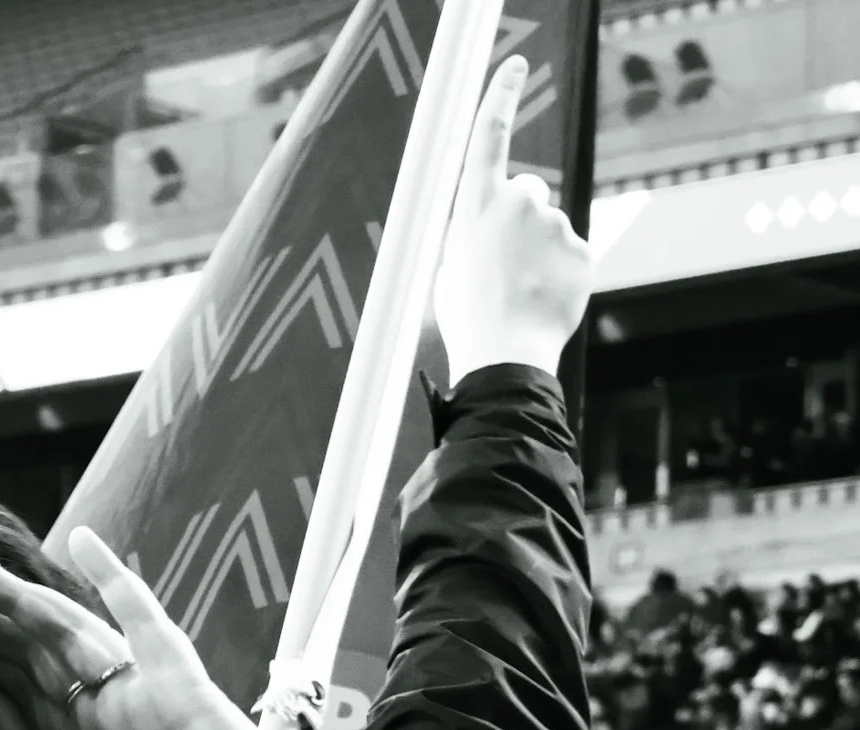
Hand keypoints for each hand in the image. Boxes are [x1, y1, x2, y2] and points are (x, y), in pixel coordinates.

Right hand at [434, 54, 592, 386]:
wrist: (504, 354)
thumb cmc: (470, 317)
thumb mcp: (455, 263)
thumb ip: (477, 230)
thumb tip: (495, 228)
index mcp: (477, 205)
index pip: (490, 135)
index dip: (502, 95)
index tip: (516, 66)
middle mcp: (518, 202)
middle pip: (528, 192)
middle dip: (522, 221)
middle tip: (508, 268)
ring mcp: (554, 223)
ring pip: (550, 230)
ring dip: (540, 254)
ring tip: (523, 292)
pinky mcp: (582, 248)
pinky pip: (571, 255)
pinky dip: (561, 274)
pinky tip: (545, 299)